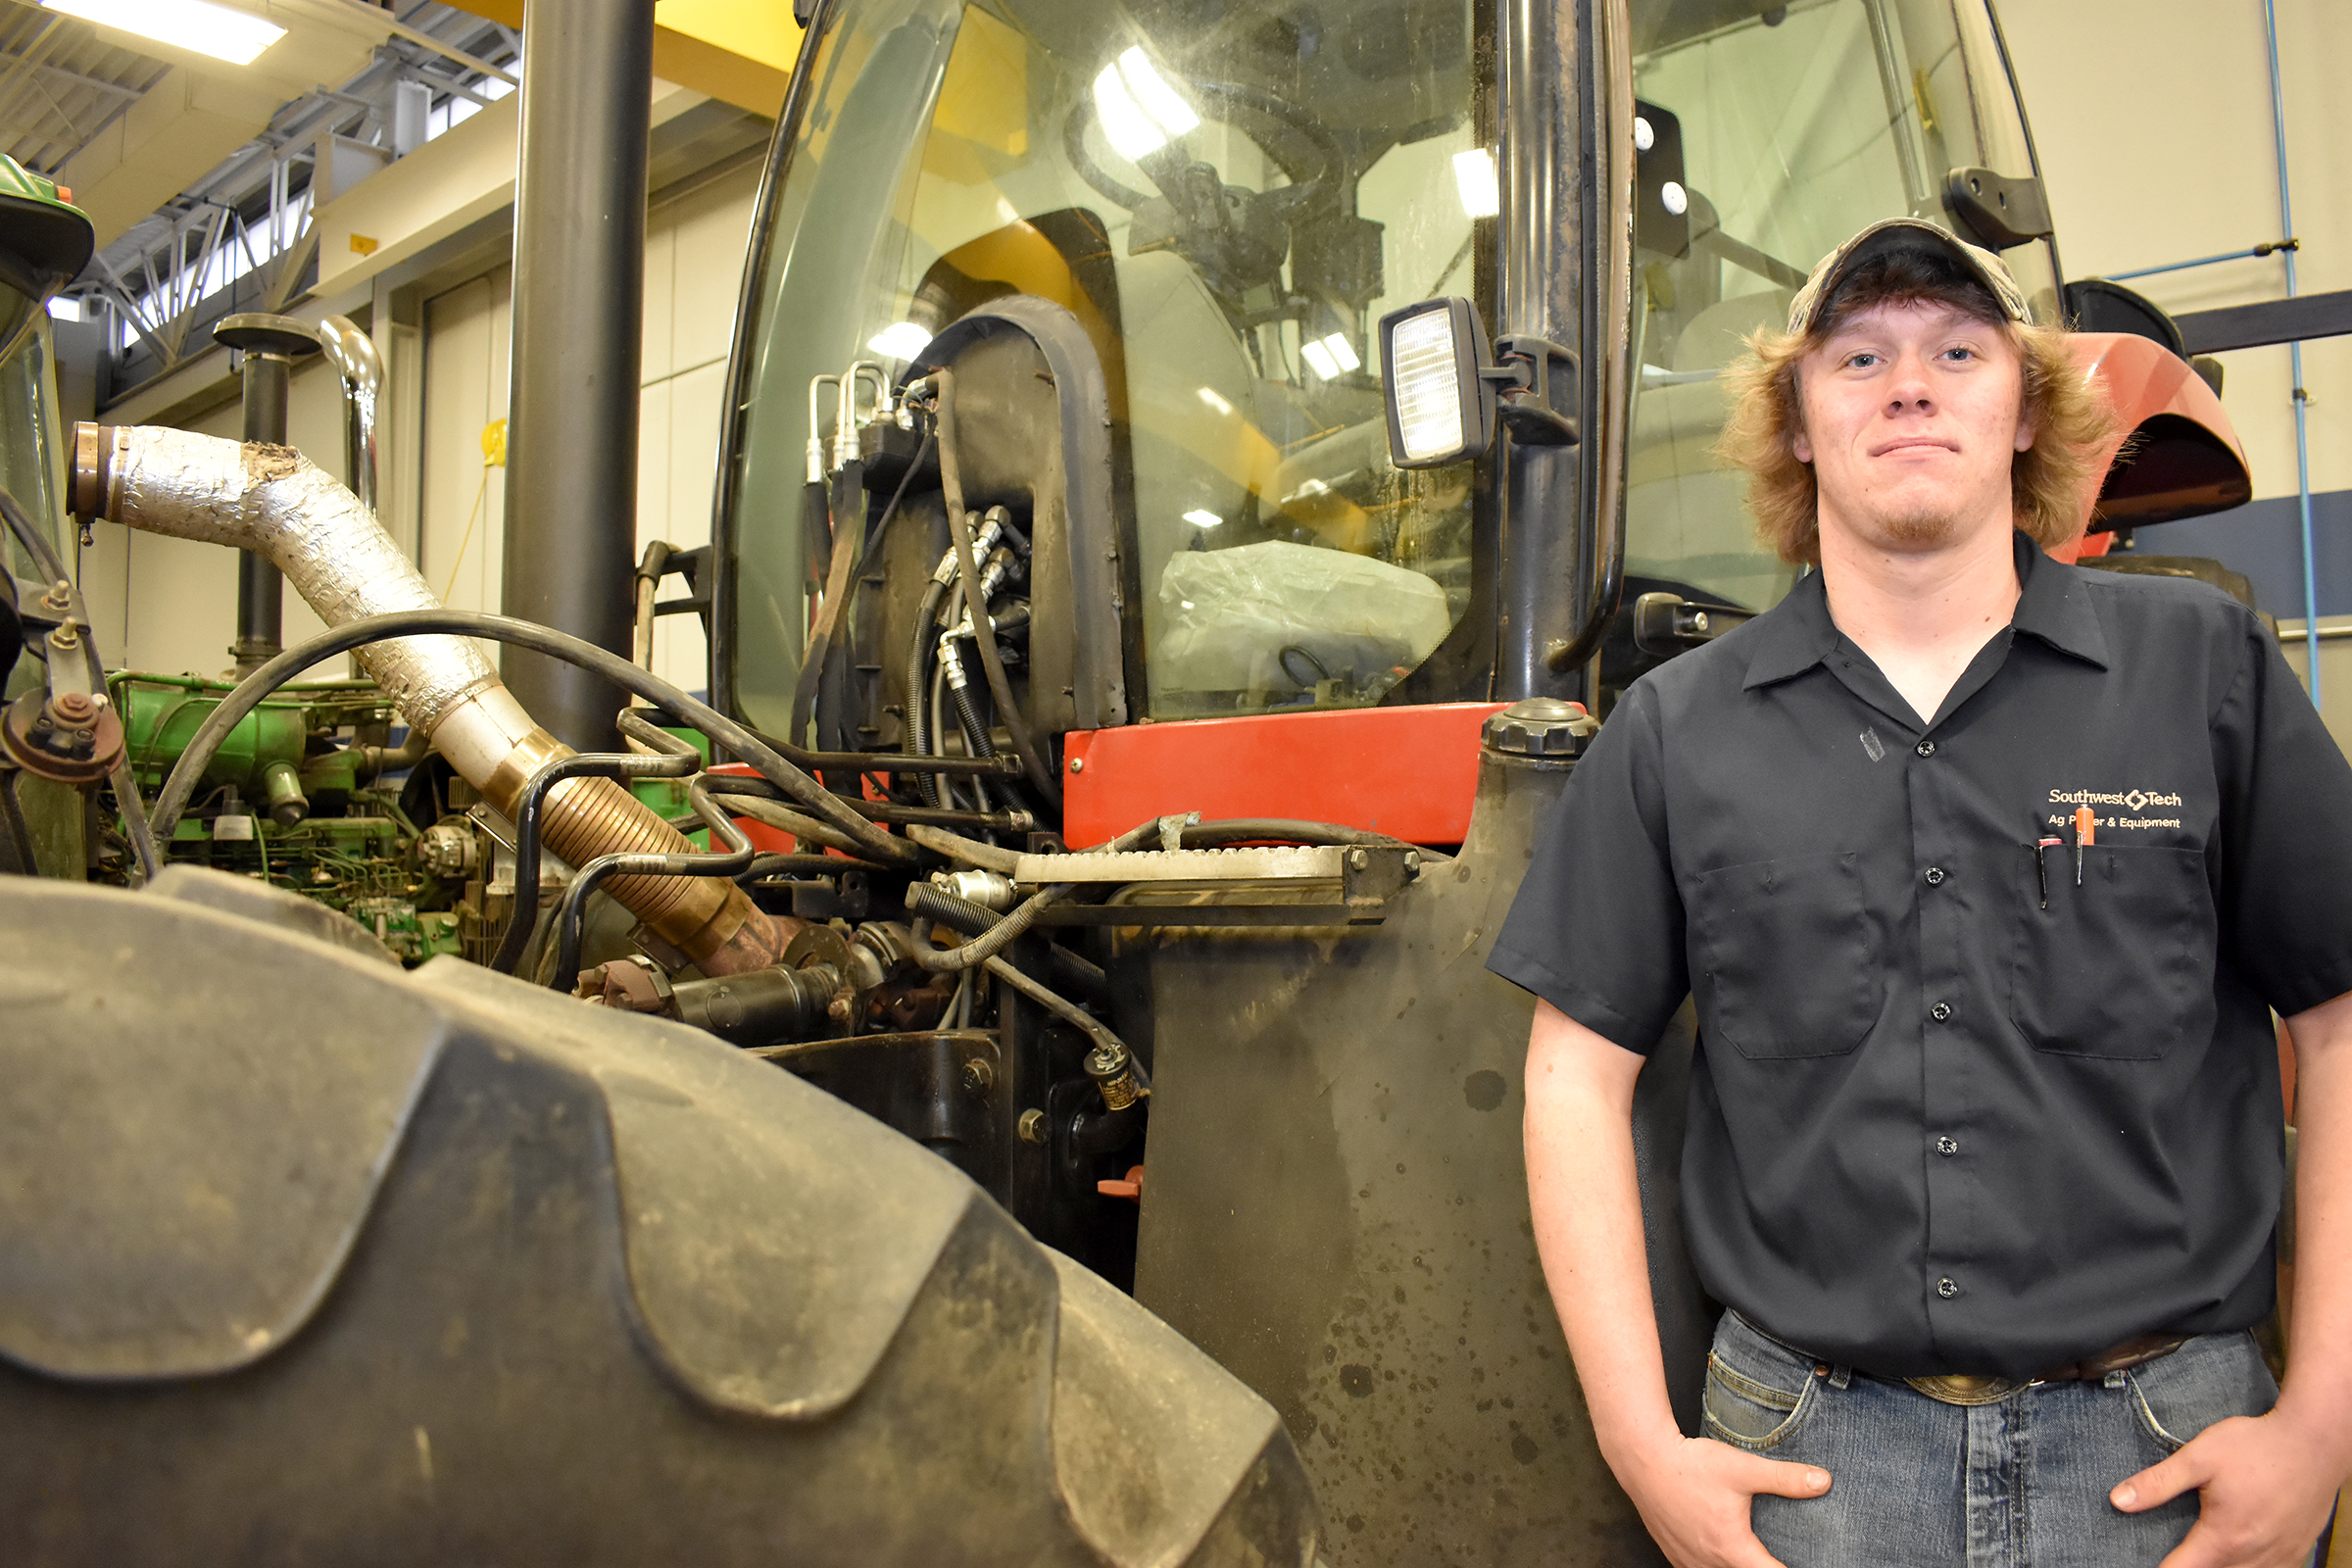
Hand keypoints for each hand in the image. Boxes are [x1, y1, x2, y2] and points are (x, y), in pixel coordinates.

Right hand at [1613, 1433, 1831, 1567]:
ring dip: (1736, 1567)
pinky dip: (1713, 1567)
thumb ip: (1785, 1478)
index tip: (1807, 1564)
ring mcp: (1688, 1562)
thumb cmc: (1692, 1465)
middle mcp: (1709, 1563)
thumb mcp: (1744, 1468)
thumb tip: (1824, 1481)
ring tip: (1749, 1556)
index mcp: (1733, 1549)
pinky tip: (1720, 1555)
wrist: (1643, 1459)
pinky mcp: (1673, 1554)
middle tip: (1771, 1557)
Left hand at [2112, 1410, 2342, 1567]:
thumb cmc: (2256, 1447)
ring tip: (2202, 1553)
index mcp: (2224, 1537)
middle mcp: (2254, 1556)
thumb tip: (2118, 1501)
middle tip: (2179, 1554)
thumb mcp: (2199, 1457)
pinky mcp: (2298, 1552)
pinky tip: (2239, 1556)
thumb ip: (2158, 1483)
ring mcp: (2280, 1558)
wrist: (2315, 1443)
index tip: (2148, 1564)